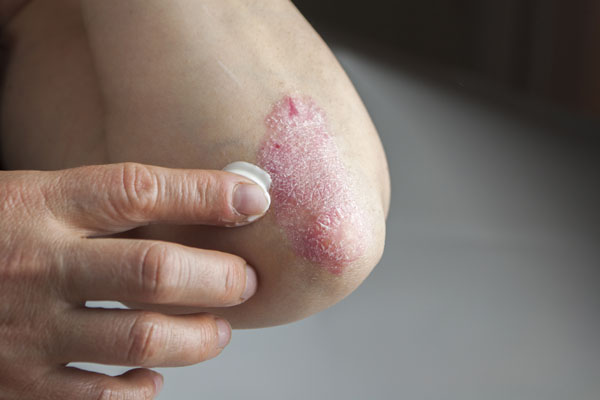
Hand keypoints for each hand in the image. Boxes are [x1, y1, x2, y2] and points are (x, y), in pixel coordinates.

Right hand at [0, 162, 267, 398]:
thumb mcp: (33, 198)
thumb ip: (102, 208)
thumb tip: (197, 207)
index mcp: (42, 205)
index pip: (139, 191)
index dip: (206, 194)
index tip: (254, 199)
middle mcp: (38, 264)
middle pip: (154, 271)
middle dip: (219, 278)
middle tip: (247, 281)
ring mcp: (27, 328)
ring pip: (140, 338)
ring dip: (198, 337)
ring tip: (219, 329)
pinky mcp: (18, 383)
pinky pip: (100, 398)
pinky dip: (142, 389)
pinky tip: (153, 374)